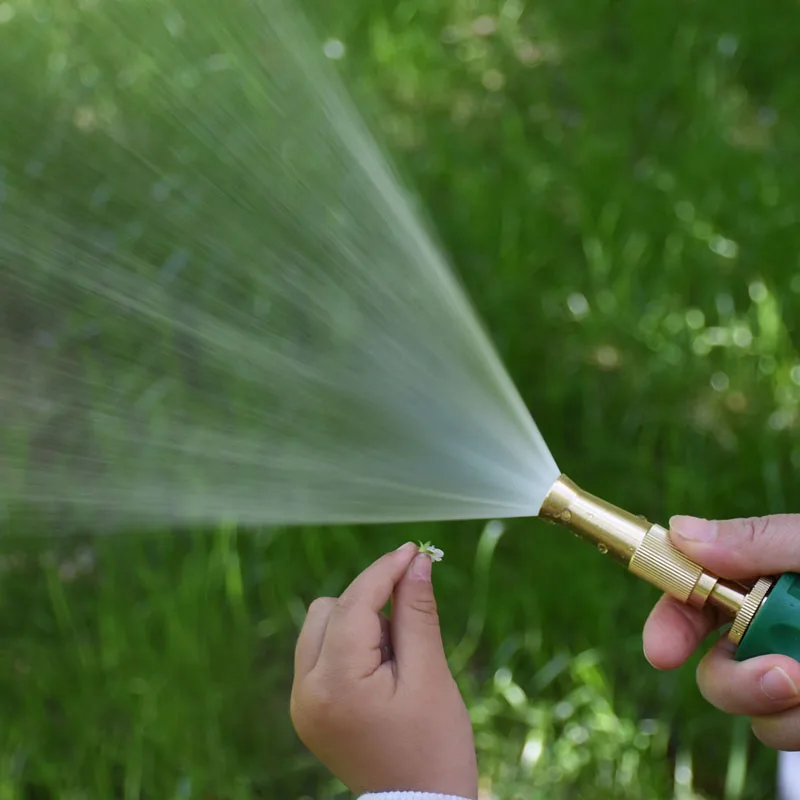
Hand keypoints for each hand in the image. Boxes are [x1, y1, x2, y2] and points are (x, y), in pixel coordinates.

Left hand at [290, 542, 477, 797]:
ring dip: (358, 622)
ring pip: (320, 626)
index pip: (355, 603)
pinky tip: (381, 669)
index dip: (385, 570)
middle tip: (411, 625)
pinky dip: (349, 645)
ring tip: (397, 659)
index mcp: (335, 684)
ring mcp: (301, 702)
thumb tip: (417, 562)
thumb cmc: (434, 747)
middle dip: (371, 602)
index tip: (414, 549)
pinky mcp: (308, 709)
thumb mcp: (431, 675)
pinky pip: (321, 653)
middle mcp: (305, 691)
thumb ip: (417, 613)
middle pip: (330, 609)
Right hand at [643, 514, 799, 748]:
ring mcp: (792, 679)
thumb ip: (756, 540)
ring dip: (780, 707)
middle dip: (736, 682)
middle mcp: (773, 636)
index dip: (669, 626)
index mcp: (763, 586)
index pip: (693, 604)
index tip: (661, 653)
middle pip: (714, 673)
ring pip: (752, 715)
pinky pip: (782, 735)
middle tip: (786, 676)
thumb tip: (678, 531)